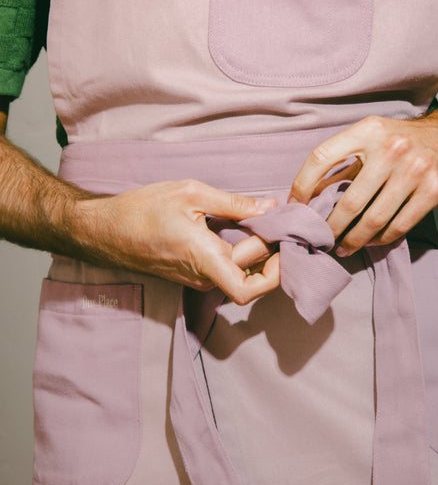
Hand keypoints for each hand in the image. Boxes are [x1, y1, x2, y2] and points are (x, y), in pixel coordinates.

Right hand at [76, 179, 279, 304]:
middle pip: (250, 275)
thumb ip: (234, 203)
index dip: (273, 275)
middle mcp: (203, 277)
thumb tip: (270, 206)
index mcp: (204, 259)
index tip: (283, 247)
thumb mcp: (191, 194)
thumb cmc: (142, 209)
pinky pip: (225, 268)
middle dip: (270, 249)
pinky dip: (240, 251)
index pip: (247, 290)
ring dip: (255, 250)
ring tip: (264, 219)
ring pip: (238, 272)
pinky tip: (244, 226)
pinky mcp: (191, 274)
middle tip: (280, 219)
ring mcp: (197, 278)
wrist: (106, 229)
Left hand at [288, 111, 437, 255]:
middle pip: (349, 200)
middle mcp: (391, 148)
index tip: (296, 205)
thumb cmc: (404, 141)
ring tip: (345, 246)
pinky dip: (381, 238)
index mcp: (367, 130)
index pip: (321, 157)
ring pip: (374, 218)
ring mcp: (414, 169)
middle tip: (322, 239)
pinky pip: (399, 224)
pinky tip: (372, 241)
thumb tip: (308, 194)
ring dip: (355, 239)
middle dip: (331, 226)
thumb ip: (342, 165)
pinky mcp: (434, 189)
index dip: (302, 184)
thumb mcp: (371, 140)